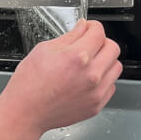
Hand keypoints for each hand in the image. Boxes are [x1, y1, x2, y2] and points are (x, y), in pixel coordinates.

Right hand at [0, 20, 121, 139]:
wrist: (25, 112)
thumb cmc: (29, 84)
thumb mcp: (44, 50)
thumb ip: (69, 37)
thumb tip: (82, 27)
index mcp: (77, 57)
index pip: (99, 32)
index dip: (92, 26)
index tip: (88, 29)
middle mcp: (91, 74)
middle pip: (113, 48)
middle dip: (101, 42)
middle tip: (90, 44)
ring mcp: (96, 92)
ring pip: (115, 67)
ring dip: (105, 61)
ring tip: (90, 63)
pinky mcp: (96, 105)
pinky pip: (111, 86)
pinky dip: (103, 80)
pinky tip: (87, 80)